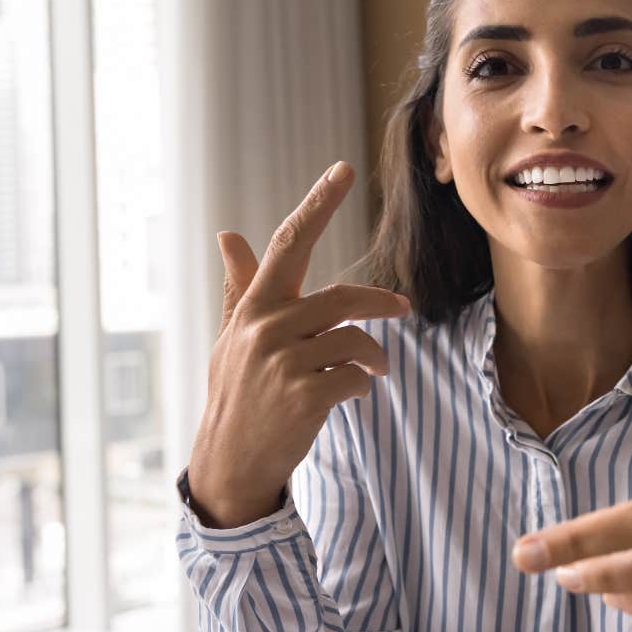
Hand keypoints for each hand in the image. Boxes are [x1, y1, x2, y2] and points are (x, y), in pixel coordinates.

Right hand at [187, 161, 410, 528]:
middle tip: (404, 308)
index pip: (287, 243)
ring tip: (374, 369)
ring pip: (356, 340)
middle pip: (343, 298)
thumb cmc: (236, 393)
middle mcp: (265, 328)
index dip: (317, 203)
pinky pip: (356, 376)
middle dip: (380, 303)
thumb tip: (227, 235)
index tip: (343, 169)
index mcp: (252, 308)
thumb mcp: (231, 337)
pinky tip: (349, 395)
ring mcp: (283, 363)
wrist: (231, 461)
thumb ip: (239, 286)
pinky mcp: (304, 396)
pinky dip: (362, 385)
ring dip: (373, 355)